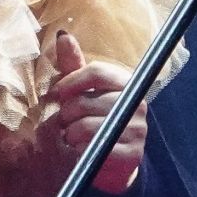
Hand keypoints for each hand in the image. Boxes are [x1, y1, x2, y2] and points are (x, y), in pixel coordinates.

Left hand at [48, 30, 145, 194]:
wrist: (114, 161)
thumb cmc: (95, 119)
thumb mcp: (84, 91)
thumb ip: (74, 66)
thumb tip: (62, 35)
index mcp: (127, 83)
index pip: (97, 72)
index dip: (71, 82)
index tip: (59, 93)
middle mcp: (137, 104)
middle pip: (85, 101)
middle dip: (66, 114)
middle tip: (65, 121)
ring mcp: (137, 130)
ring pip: (86, 127)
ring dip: (70, 134)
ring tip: (72, 137)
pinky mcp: (132, 154)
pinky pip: (94, 149)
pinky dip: (80, 151)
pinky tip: (82, 150)